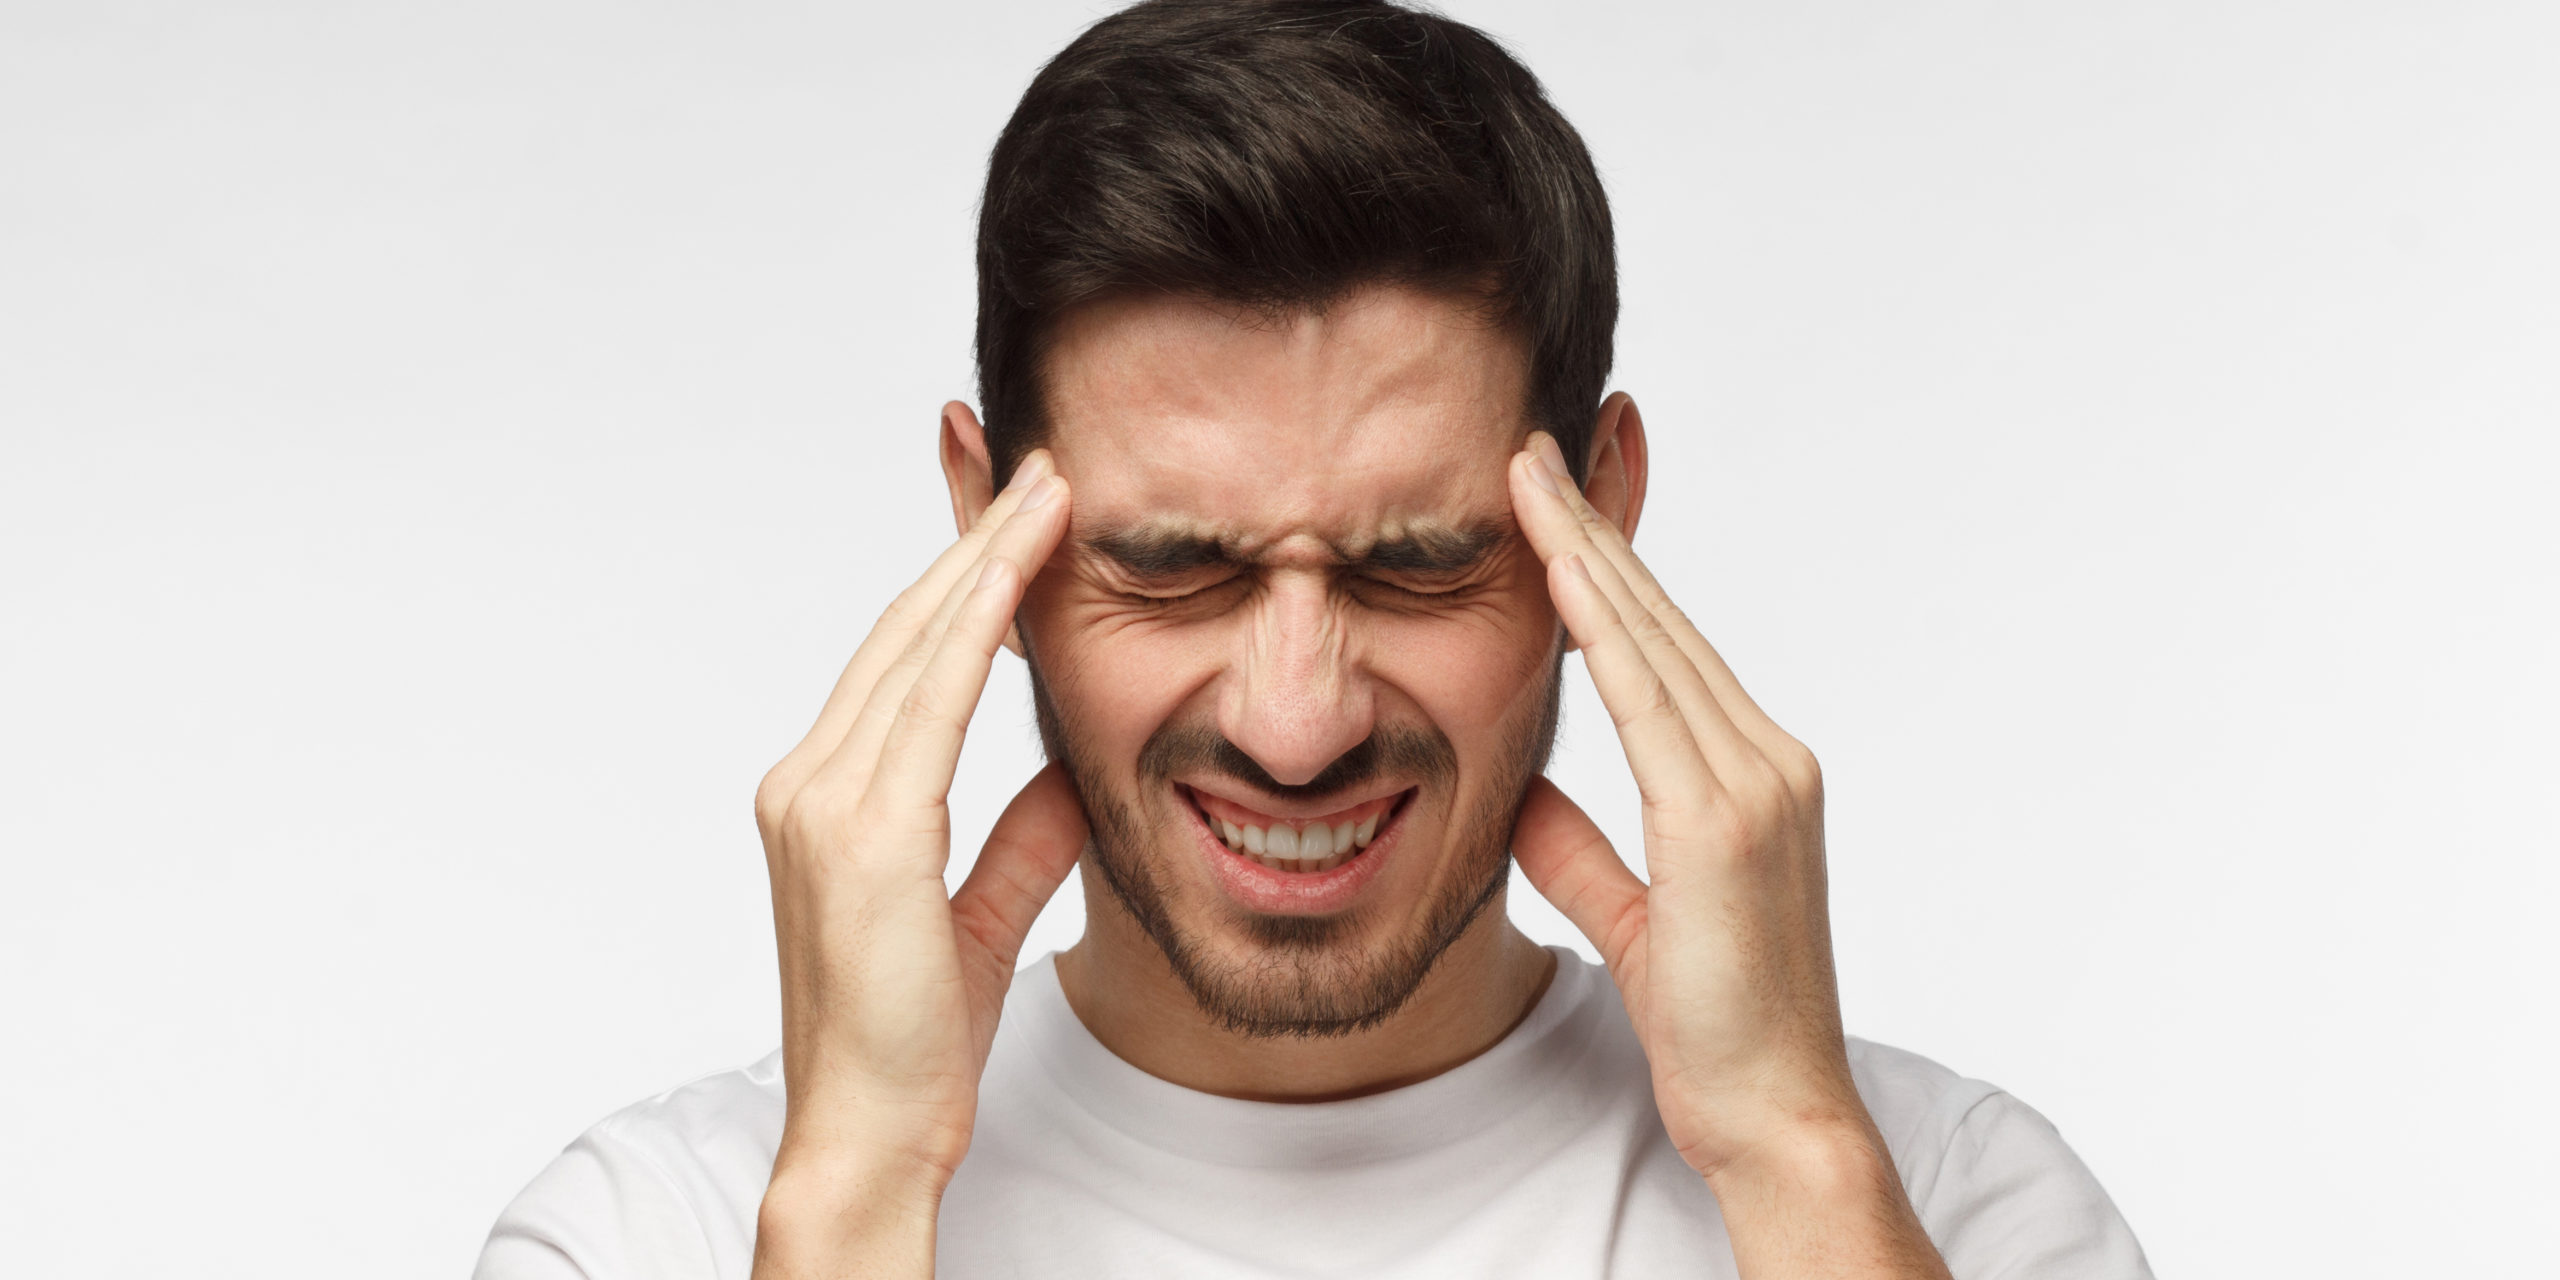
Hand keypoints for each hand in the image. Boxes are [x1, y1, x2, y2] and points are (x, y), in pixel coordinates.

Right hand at [748, 450, 1083, 1271]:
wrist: (871, 1134)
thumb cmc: (915, 1046)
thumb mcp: (979, 921)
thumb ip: (1017, 844)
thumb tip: (1068, 781)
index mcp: (828, 800)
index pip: (906, 663)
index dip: (963, 584)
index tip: (1020, 518)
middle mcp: (808, 784)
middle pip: (905, 633)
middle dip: (974, 543)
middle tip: (1038, 467)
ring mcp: (823, 803)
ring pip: (915, 648)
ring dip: (984, 561)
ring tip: (1047, 490)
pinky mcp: (862, 834)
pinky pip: (930, 703)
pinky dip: (975, 628)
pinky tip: (1017, 574)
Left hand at [1506, 429, 1945, 1276]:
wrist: (1776, 1112)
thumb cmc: (1715, 1028)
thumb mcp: (1632, 918)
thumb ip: (1581, 849)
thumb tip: (1519, 792)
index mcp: (1752, 777)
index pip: (1665, 648)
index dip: (1608, 569)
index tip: (1556, 501)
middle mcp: (1768, 761)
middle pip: (1661, 621)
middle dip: (1593, 528)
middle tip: (1533, 448)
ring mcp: (1757, 785)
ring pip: (1653, 642)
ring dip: (1586, 552)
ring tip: (1527, 477)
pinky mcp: (1725, 823)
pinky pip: (1648, 702)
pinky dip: (1602, 629)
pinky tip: (1560, 569)